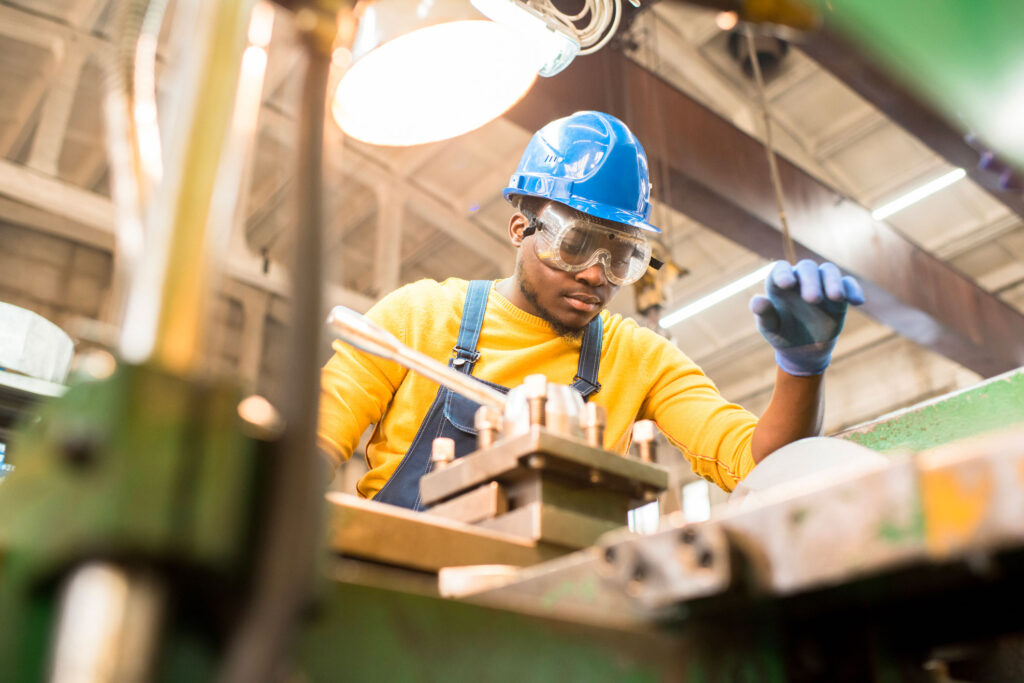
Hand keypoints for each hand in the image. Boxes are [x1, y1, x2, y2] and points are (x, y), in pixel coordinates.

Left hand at [750, 260, 864, 375]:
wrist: (803, 349)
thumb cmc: (782, 334)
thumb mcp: (771, 328)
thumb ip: (764, 314)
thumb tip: (757, 301)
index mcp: (780, 284)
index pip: (780, 269)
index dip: (783, 273)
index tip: (787, 285)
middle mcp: (801, 279)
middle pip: (807, 268)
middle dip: (810, 281)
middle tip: (813, 299)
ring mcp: (821, 284)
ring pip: (829, 271)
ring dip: (833, 282)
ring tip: (836, 297)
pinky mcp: (839, 295)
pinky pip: (848, 285)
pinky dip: (853, 290)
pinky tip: (857, 302)